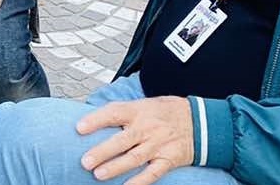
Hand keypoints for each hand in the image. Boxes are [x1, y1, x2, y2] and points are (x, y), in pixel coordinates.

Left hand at [77, 97, 194, 184]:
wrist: (201, 122)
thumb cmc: (165, 112)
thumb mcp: (144, 104)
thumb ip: (121, 112)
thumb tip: (92, 119)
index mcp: (138, 111)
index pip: (114, 113)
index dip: (95, 120)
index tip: (79, 128)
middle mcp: (147, 128)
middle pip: (122, 140)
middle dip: (102, 152)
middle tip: (84, 161)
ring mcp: (158, 145)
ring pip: (135, 158)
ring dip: (116, 168)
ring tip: (98, 175)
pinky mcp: (168, 160)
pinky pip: (153, 173)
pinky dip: (139, 182)